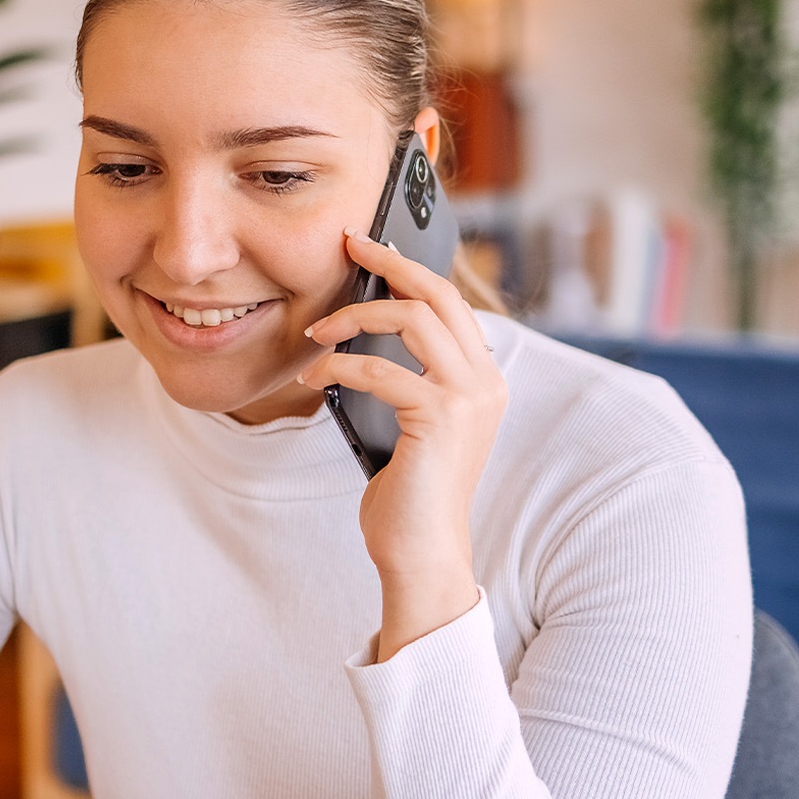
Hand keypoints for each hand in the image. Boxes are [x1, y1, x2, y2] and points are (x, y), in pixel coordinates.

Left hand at [298, 228, 505, 660]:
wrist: (422, 553)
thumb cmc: (408, 494)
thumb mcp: (411, 423)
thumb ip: (408, 378)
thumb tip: (363, 333)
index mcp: (483, 378)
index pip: (450, 301)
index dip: (409, 268)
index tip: (369, 248)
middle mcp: (485, 380)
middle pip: (438, 292)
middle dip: (390, 262)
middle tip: (347, 245)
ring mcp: (468, 396)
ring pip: (411, 318)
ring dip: (353, 317)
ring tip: (315, 332)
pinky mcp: (440, 416)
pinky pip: (379, 369)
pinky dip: (339, 365)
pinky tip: (313, 377)